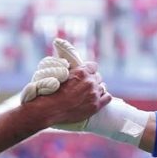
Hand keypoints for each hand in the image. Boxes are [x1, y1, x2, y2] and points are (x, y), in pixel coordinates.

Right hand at [26, 38, 149, 145]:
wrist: (49, 109)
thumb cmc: (50, 91)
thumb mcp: (58, 72)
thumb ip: (68, 66)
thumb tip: (62, 47)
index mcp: (82, 71)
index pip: (93, 66)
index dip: (89, 70)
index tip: (85, 74)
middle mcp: (90, 81)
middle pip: (98, 77)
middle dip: (92, 80)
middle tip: (84, 86)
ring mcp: (94, 94)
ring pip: (102, 87)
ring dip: (97, 89)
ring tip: (88, 94)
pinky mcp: (95, 106)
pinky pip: (107, 98)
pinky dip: (103, 98)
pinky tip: (97, 99)